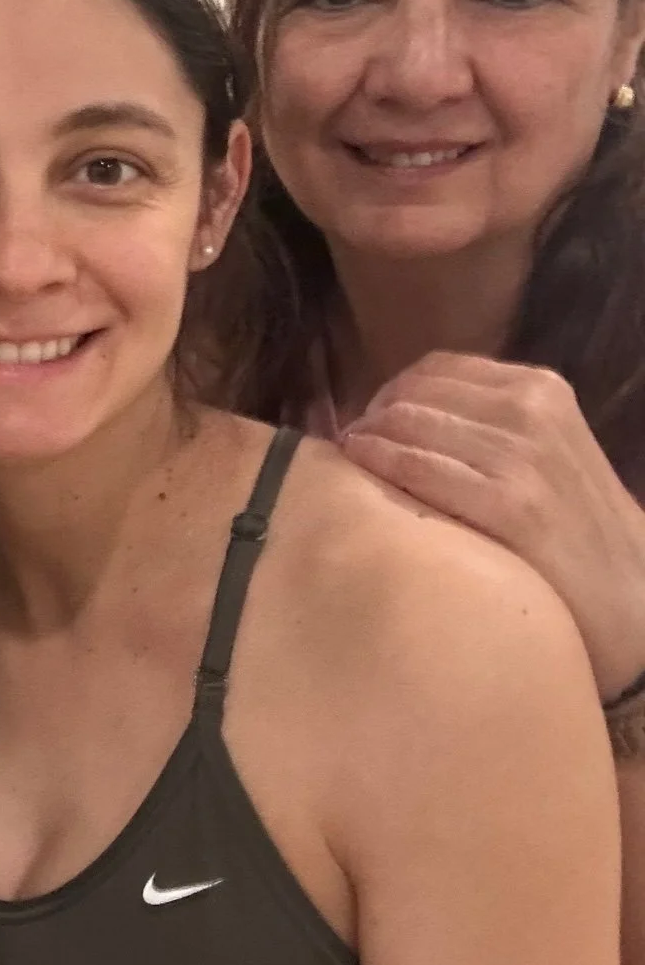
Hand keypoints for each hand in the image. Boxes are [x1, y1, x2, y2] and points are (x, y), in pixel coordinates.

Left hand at [341, 350, 644, 698]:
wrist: (630, 594)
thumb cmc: (573, 525)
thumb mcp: (542, 451)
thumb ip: (484, 425)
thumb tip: (397, 412)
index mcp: (539, 388)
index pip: (434, 370)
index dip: (390, 394)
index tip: (369, 421)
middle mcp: (530, 410)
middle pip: (412, 395)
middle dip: (371, 417)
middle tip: (349, 447)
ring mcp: (521, 456)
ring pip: (406, 425)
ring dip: (366, 439)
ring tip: (348, 462)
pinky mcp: (510, 504)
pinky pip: (418, 468)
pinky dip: (379, 464)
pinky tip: (358, 472)